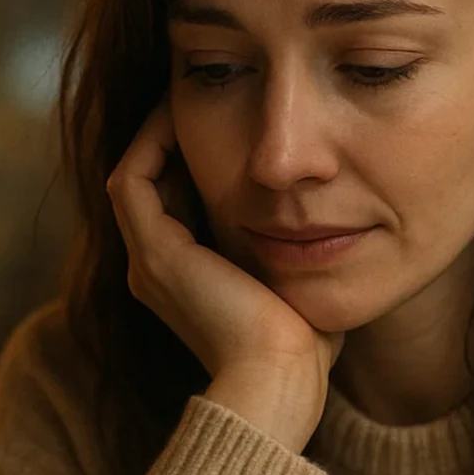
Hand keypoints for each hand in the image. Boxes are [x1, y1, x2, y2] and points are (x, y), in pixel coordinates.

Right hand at [106, 101, 342, 451]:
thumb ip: (301, 251)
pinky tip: (185, 112)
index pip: (176, 202)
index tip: (233, 122)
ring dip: (161, 132)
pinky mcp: (156, 252)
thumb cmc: (302, 345)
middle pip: (154, 184)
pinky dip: (152, 142)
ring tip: (192, 95)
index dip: (197, 160)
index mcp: (183, 280)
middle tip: (212, 97)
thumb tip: (341, 221)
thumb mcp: (299, 284)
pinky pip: (133, 178)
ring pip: (136, 174)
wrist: (279, 379)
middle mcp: (155, 269)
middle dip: (181, 139)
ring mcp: (149, 261)